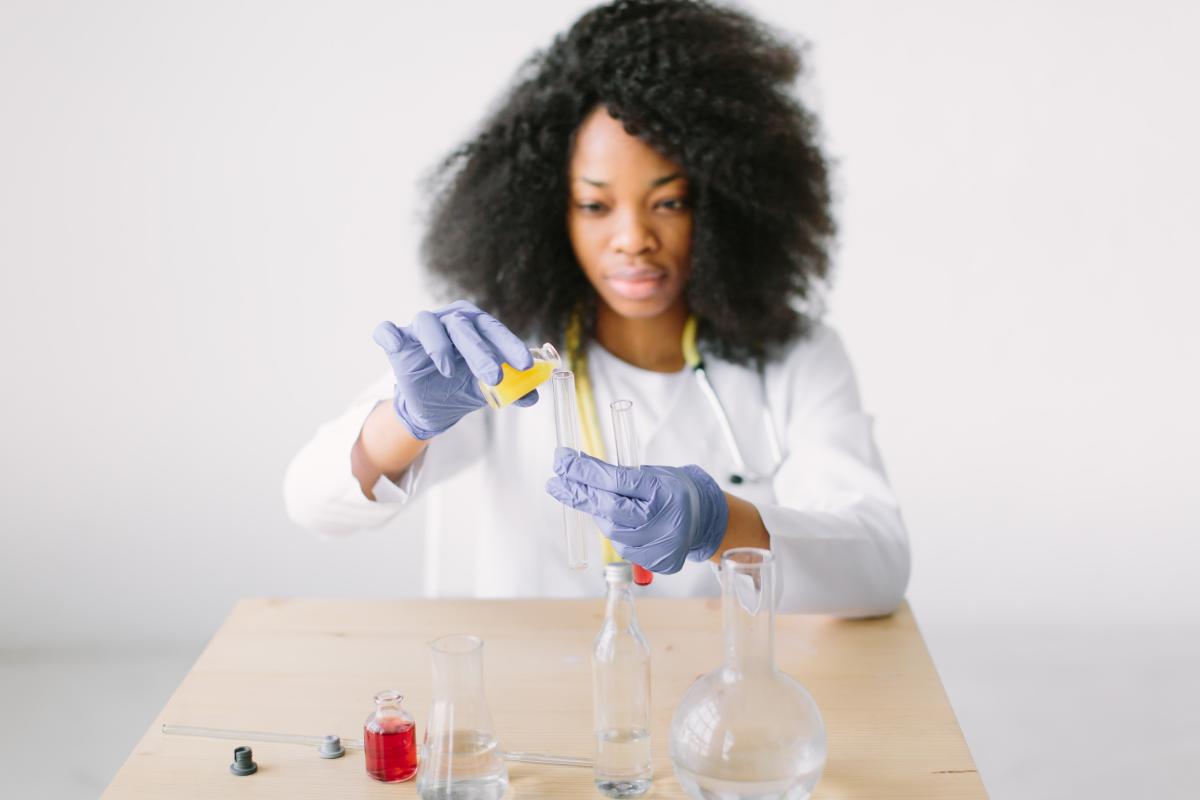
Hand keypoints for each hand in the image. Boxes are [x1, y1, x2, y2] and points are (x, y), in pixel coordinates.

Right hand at [372, 300, 536, 439]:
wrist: (434, 406)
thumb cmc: (463, 386)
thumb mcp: (490, 390)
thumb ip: (513, 390)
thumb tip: (533, 396)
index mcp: (475, 326)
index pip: (494, 329)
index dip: (510, 345)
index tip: (524, 365)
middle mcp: (449, 321)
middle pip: (463, 326)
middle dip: (480, 352)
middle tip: (493, 377)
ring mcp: (421, 330)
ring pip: (426, 322)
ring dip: (438, 345)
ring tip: (447, 370)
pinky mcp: (397, 343)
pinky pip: (387, 331)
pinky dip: (389, 334)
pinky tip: (395, 344)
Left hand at [545, 448, 728, 573]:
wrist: (704, 516)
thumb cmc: (672, 489)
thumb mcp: (650, 473)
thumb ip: (618, 475)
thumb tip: (574, 469)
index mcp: (663, 489)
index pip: (616, 480)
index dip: (585, 472)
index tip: (561, 461)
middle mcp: (664, 519)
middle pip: (609, 510)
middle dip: (578, 494)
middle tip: (555, 483)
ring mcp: (663, 545)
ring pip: (612, 532)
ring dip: (600, 515)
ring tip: (603, 502)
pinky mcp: (660, 562)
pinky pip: (624, 549)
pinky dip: (618, 533)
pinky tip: (624, 523)